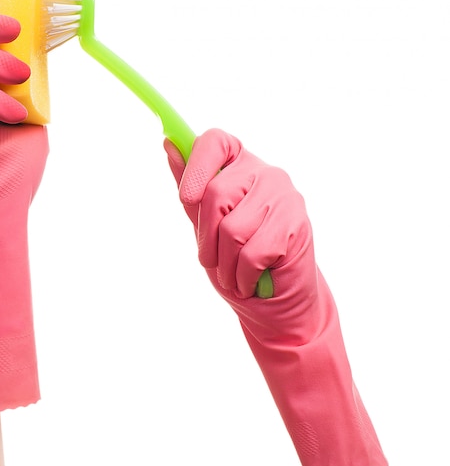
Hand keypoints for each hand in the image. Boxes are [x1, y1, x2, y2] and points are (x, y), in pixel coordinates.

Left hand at [165, 129, 387, 465]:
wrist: (287, 326)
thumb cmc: (245, 286)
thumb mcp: (209, 241)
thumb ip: (190, 189)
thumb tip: (165, 142)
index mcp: (244, 179)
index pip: (214, 139)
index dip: (190, 157)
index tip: (170, 168)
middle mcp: (270, 182)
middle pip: (213, 185)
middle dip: (202, 232)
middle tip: (219, 260)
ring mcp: (288, 206)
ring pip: (229, 217)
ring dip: (223, 259)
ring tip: (243, 276)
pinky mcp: (300, 235)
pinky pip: (255, 241)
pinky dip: (245, 271)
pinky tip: (262, 281)